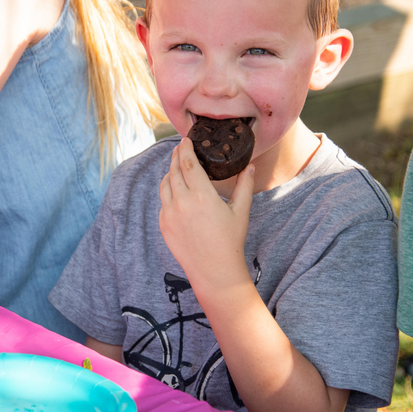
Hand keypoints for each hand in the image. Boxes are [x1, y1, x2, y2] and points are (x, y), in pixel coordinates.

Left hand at [158, 137, 253, 294]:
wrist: (214, 271)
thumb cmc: (231, 241)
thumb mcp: (241, 211)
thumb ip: (244, 185)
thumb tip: (249, 166)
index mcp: (201, 195)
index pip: (187, 163)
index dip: (185, 149)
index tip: (186, 140)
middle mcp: (181, 202)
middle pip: (173, 170)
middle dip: (176, 157)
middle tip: (180, 148)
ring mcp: (169, 214)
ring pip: (164, 185)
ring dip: (170, 173)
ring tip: (177, 168)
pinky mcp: (164, 225)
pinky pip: (163, 202)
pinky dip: (168, 192)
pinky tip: (176, 191)